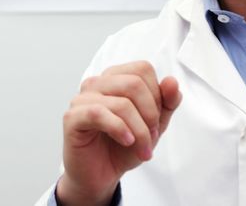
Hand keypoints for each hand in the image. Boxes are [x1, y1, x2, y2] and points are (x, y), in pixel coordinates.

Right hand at [56, 61, 181, 205]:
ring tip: (141, 148)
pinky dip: (119, 129)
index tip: (156, 121)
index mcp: (115, 78)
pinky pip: (98, 114)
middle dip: (150, 114)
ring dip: (139, 130)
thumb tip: (172, 82)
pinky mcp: (72, 117)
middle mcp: (97, 83)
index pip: (143, 69)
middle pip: (134, 83)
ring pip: (121, 103)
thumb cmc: (122, 147)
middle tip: (152, 137)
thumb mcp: (153, 125)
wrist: (100, 176)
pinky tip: (126, 141)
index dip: (156, 95)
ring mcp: (82, 99)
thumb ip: (166, 103)